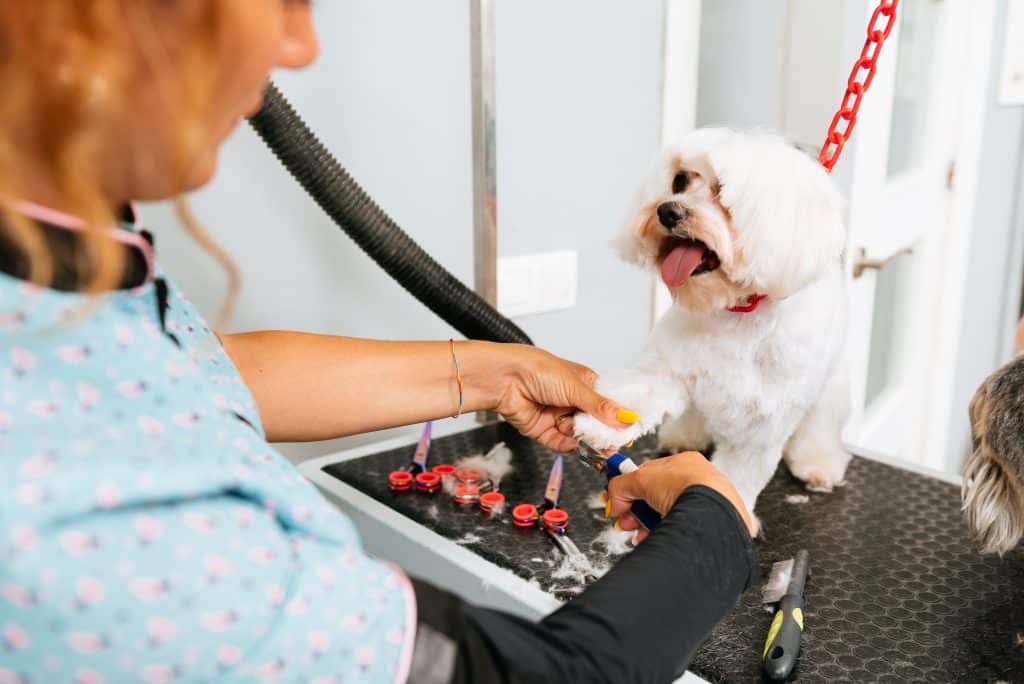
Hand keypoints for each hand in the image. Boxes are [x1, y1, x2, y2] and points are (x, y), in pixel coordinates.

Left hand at [488, 344, 639, 451]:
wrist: (503, 378)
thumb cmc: (537, 369)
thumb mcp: (576, 387)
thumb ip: (601, 407)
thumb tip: (627, 417)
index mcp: (584, 384)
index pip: (608, 404)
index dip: (618, 417)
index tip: (630, 428)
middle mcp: (572, 401)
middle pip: (595, 423)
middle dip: (603, 433)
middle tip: (614, 442)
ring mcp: (558, 416)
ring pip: (579, 435)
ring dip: (586, 440)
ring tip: (595, 443)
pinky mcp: (544, 430)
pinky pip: (561, 443)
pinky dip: (569, 445)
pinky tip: (576, 444)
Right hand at [607, 451, 754, 542]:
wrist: (715, 514)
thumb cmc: (689, 489)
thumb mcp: (642, 479)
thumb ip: (621, 486)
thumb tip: (613, 499)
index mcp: (685, 463)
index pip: (649, 474)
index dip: (630, 489)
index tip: (618, 500)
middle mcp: (697, 482)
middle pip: (657, 497)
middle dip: (636, 511)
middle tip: (625, 521)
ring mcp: (705, 505)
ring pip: (668, 515)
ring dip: (647, 524)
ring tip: (638, 533)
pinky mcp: (709, 526)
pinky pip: (680, 529)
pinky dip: (664, 534)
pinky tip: (654, 539)